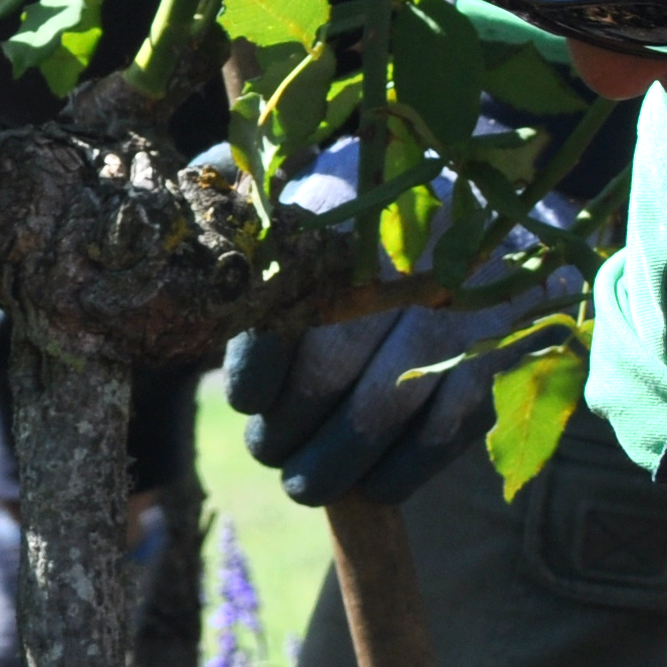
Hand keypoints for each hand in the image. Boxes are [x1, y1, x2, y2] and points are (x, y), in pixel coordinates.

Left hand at [220, 140, 494, 505]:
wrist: (486, 213)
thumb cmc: (360, 220)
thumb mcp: (300, 184)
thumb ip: (235, 200)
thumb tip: (168, 213)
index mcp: (341, 204)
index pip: (282, 298)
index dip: (257, 364)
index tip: (247, 399)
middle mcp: (405, 252)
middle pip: (329, 365)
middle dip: (286, 428)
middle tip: (270, 449)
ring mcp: (459, 308)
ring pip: (381, 407)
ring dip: (333, 463)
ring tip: (305, 480)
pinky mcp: (498, 354)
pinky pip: (441, 433)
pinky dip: (399, 472)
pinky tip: (372, 482)